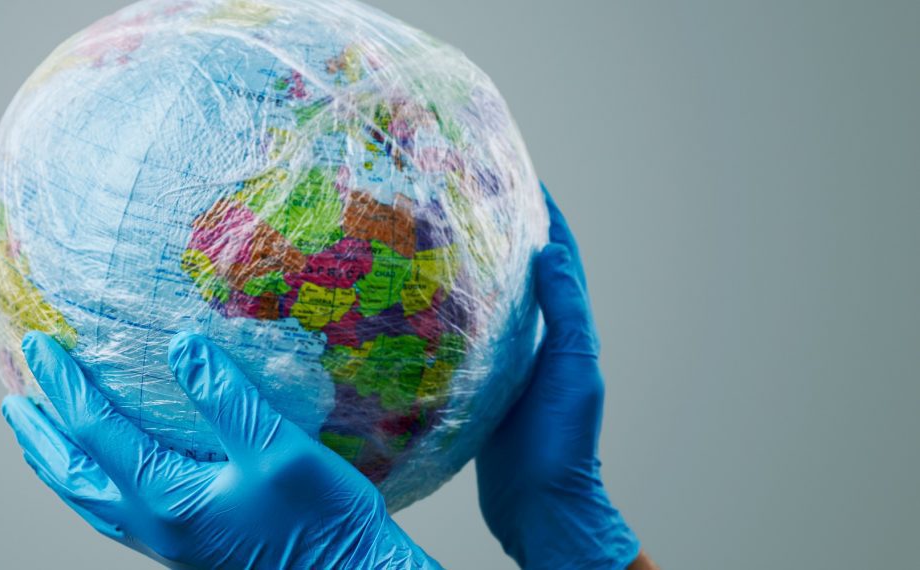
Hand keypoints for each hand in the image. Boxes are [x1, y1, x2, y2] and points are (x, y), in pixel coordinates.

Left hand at [2, 331, 440, 568]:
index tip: (39, 345)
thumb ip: (226, 396)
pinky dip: (92, 487)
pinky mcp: (186, 550)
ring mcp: (168, 544)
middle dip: (40, 436)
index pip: (96, 432)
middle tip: (12, 402)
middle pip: (73, 477)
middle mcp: (155, 526)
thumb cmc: (322, 519)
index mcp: (168, 498)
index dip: (65, 386)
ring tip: (41, 438)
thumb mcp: (277, 448)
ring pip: (90, 503)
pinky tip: (107, 474)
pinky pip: (116, 515)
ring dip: (58, 466)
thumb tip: (180, 345)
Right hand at [475, 185, 644, 568]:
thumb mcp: (571, 367)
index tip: (524, 179)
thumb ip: (564, 312)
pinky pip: (467, 337)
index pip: (560, 258)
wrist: (539, 501)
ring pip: (494, 301)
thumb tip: (552, 251)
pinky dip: (453, 311)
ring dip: (478, 267)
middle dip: (507, 233)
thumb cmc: (562, 438)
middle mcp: (539, 339)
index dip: (548, 216)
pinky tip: (422, 299)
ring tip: (442, 234)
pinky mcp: (481, 385)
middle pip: (524, 272)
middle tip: (472, 198)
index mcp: (567, 330)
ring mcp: (510, 361)